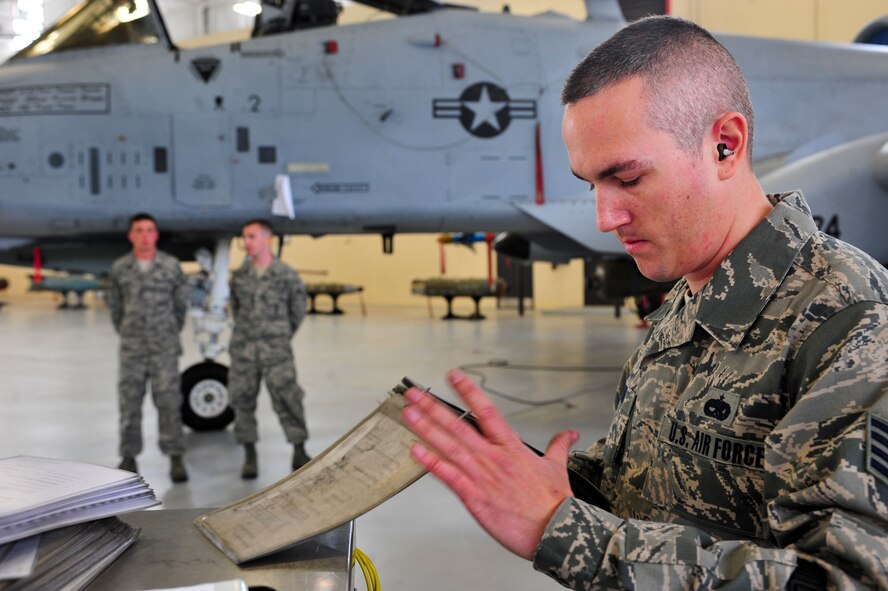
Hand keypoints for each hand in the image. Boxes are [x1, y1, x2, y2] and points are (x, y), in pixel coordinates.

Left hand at [402, 370, 577, 559]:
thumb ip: (558, 446)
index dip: (468, 392)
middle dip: (433, 407)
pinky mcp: (474, 497)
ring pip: (449, 446)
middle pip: (458, 425)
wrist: (555, 531)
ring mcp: (482, 476)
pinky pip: (448, 476)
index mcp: (511, 447)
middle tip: (415, 393)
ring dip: (426, 428)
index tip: (453, 376)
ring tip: (409, 414)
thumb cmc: (554, 503)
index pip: (486, 411)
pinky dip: (431, 462)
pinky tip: (416, 450)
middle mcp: (493, 457)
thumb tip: (569, 434)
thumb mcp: (558, 467)